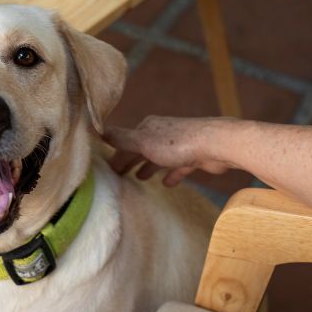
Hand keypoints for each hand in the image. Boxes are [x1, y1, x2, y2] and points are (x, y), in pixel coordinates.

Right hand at [103, 116, 235, 185]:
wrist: (215, 145)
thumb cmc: (176, 144)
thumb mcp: (142, 142)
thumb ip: (121, 138)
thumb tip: (97, 129)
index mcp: (148, 128)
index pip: (126, 142)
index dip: (117, 155)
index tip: (108, 170)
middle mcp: (162, 133)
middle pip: (142, 150)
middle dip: (131, 161)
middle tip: (120, 176)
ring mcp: (179, 145)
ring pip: (160, 158)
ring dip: (150, 167)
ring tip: (141, 178)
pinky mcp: (194, 157)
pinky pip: (179, 167)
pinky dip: (172, 174)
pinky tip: (168, 183)